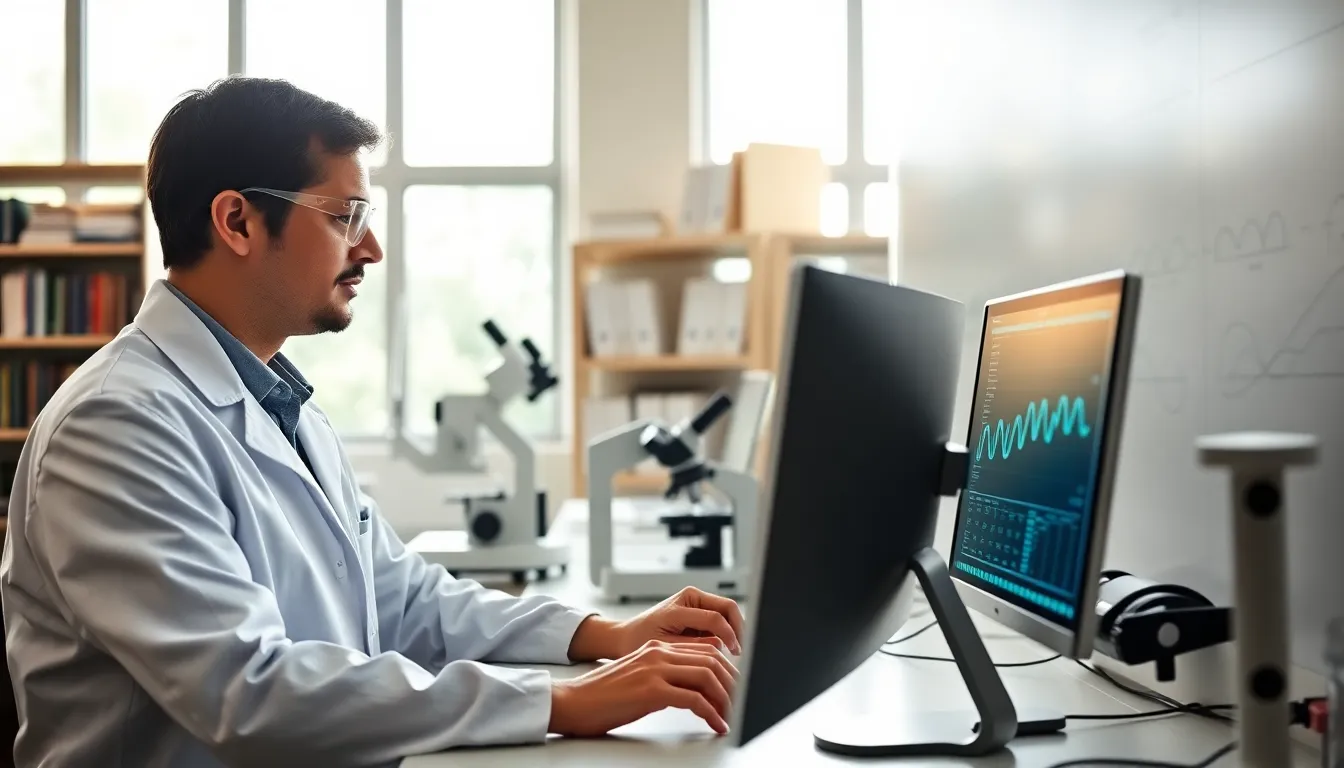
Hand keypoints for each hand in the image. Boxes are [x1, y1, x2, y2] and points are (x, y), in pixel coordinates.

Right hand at [549, 640, 738, 736]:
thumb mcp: (638, 677)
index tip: (736, 687)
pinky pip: (694, 700)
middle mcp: (658, 653)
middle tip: (742, 701)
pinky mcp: (651, 690)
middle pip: (711, 660)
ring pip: (707, 677)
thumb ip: (663, 675)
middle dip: (733, 683)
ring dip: (726, 698)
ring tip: (732, 714)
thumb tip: (692, 689)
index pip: (704, 650)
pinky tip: (716, 724)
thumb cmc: (602, 695)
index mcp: (656, 648)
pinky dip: (711, 713)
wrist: (573, 701)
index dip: (726, 668)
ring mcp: (655, 669)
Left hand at [614, 586, 744, 655]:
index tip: (734, 652)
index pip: (715, 617)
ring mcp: (696, 601)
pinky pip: (721, 619)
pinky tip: (724, 650)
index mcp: (680, 604)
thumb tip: (720, 645)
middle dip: (738, 628)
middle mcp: (691, 597)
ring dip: (733, 631)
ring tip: (734, 652)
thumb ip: (693, 646)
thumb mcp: (666, 647)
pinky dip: (726, 633)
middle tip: (741, 650)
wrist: (627, 636)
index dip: (729, 635)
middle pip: (728, 607)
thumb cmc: (640, 641)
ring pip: (728, 612)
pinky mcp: (699, 610)